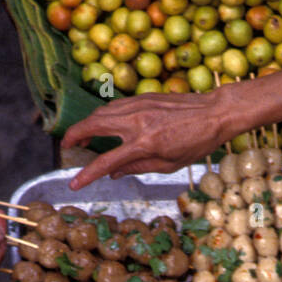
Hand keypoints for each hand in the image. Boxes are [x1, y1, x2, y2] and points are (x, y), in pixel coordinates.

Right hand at [61, 91, 228, 190]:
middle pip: (93, 125)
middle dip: (74, 136)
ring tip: (82, 136)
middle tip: (66, 147)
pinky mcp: (143, 97)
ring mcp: (139, 106)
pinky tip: (103, 123)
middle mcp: (137, 122)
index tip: (73, 184)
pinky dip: (104, 114)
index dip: (87, 175)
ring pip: (102, 112)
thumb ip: (138, 167)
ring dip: (87, 123)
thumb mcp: (169, 164)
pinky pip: (116, 106)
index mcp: (144, 143)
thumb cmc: (196, 143)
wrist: (215, 113)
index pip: (107, 162)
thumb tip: (115, 173)